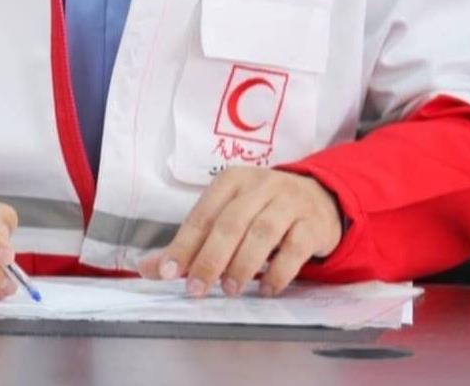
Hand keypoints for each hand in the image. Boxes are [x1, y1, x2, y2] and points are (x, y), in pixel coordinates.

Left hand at [138, 168, 342, 297]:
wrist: (320, 198)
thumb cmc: (263, 209)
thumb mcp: (227, 215)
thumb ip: (191, 242)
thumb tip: (149, 267)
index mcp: (232, 180)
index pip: (203, 214)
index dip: (185, 244)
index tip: (168, 272)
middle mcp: (260, 186)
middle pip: (231, 222)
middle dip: (210, 258)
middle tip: (197, 289)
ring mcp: (289, 202)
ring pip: (263, 232)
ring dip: (243, 264)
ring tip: (231, 290)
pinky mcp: (313, 223)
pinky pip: (295, 247)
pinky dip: (279, 271)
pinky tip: (267, 289)